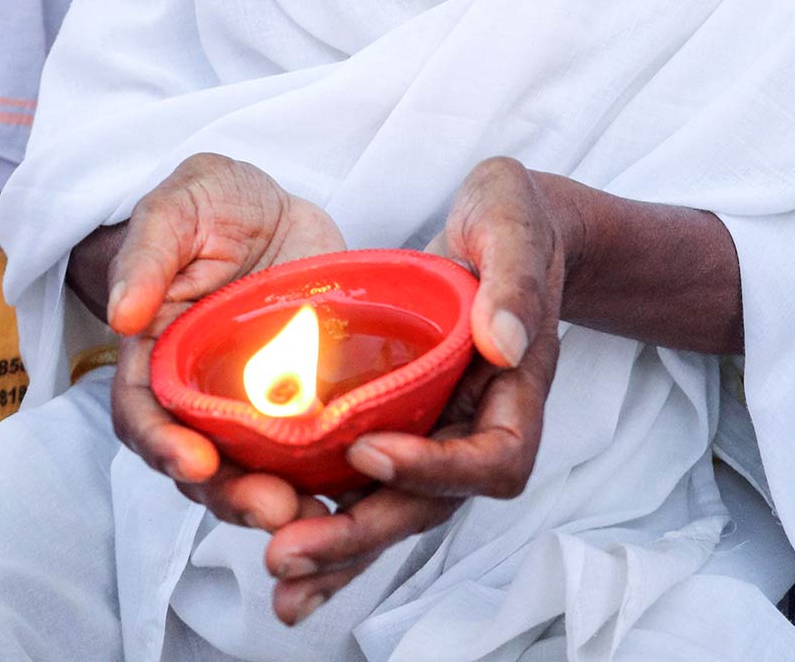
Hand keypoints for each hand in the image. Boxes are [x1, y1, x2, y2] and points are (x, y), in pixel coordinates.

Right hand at [109, 153, 344, 529]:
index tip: (194, 462)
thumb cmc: (214, 204)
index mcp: (156, 354)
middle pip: (200, 464)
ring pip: (253, 472)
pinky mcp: (304, 402)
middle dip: (230, 494)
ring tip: (312, 517)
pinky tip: (351, 492)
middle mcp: (199, 394)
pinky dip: (324, 479)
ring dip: (277, 501)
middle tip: (272, 508)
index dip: (162, 445)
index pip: (142, 416)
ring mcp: (252, 405)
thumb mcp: (179, 205)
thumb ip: (149, 253)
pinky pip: (308, 452)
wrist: (276, 207)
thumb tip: (123, 315)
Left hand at [263, 157, 562, 626]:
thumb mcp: (513, 220)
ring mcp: (439, 433)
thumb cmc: (512, 218)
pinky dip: (329, 526)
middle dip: (361, 533)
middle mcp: (479, 426)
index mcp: (518, 389)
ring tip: (276, 576)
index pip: (493, 458)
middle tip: (287, 551)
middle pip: (430, 505)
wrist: (504, 225)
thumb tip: (504, 341)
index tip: (369, 450)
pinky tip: (282, 559)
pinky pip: (367, 488)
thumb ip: (514, 278)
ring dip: (337, 550)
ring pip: (394, 510)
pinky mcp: (401, 426)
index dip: (435, 468)